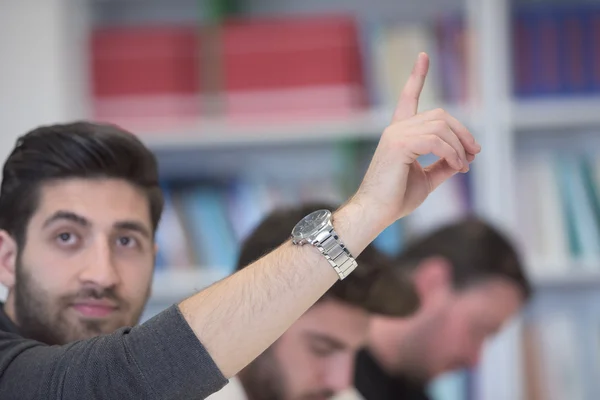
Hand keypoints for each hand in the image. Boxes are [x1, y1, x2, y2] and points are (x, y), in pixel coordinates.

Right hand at [353, 52, 480, 227]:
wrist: (376, 213)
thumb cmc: (396, 199)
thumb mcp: (426, 180)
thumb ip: (443, 166)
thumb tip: (465, 157)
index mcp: (399, 132)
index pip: (408, 97)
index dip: (417, 76)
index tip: (424, 56)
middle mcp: (396, 128)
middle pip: (441, 115)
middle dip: (463, 132)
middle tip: (474, 154)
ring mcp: (396, 134)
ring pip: (441, 127)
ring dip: (460, 147)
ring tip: (464, 166)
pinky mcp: (399, 145)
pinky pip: (436, 141)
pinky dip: (453, 153)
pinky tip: (458, 167)